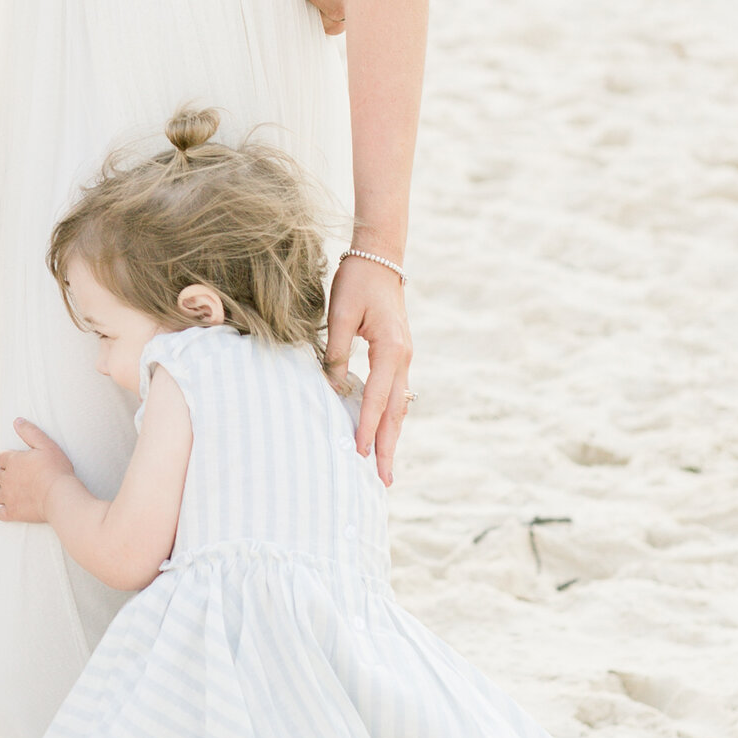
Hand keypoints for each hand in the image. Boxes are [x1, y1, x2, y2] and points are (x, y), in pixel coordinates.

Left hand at [0, 419, 75, 525]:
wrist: (60, 496)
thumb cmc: (56, 469)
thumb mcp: (46, 445)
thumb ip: (30, 432)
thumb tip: (17, 421)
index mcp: (12, 461)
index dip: (5, 459)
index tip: (13, 462)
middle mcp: (6, 479)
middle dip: (3, 475)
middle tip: (14, 477)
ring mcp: (8, 497)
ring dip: (1, 492)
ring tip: (11, 492)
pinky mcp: (13, 513)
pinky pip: (0, 513)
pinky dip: (1, 511)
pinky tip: (7, 510)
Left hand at [325, 257, 410, 484]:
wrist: (380, 257)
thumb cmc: (356, 282)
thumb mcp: (339, 314)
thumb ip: (335, 353)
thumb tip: (333, 388)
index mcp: (391, 349)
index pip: (376, 397)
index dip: (366, 427)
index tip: (358, 453)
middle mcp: (404, 358)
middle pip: (396, 411)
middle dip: (388, 447)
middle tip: (385, 481)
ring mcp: (404, 358)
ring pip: (399, 406)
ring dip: (391, 436)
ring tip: (385, 466)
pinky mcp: (398, 355)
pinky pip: (396, 394)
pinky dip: (390, 417)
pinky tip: (383, 432)